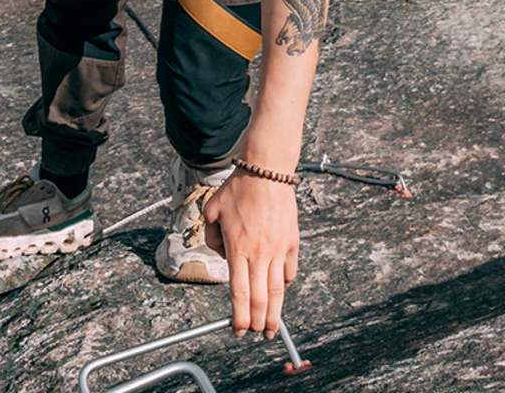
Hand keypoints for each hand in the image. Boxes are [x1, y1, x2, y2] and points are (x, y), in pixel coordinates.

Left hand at [202, 169, 298, 338]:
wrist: (266, 171)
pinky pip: (289, 269)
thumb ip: (212, 239)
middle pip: (261, 298)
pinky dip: (285, 284)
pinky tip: (281, 291)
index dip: (239, 315)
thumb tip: (223, 256)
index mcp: (237, 249)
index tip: (239, 329)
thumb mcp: (211, 212)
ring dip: (275, 312)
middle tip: (257, 334)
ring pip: (277, 290)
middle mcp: (259, 253)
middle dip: (258, 321)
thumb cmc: (237, 190)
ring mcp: (278, 248)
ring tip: (273, 328)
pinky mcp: (292, 241)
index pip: (239, 292)